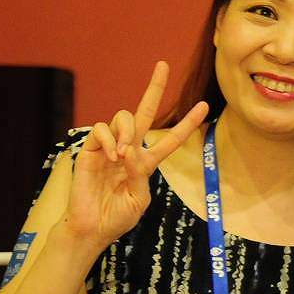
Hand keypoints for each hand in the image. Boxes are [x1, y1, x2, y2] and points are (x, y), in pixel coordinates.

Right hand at [66, 61, 207, 248]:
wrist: (91, 228)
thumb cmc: (116, 218)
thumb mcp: (139, 199)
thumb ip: (141, 174)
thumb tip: (131, 150)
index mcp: (145, 163)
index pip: (170, 140)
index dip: (187, 124)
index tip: (204, 106)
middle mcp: (129, 150)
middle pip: (144, 111)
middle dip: (154, 88)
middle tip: (163, 64)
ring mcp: (109, 147)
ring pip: (122, 117)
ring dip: (126, 132)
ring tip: (122, 155)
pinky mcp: (90, 149)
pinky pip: (101, 129)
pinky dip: (108, 140)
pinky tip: (110, 157)